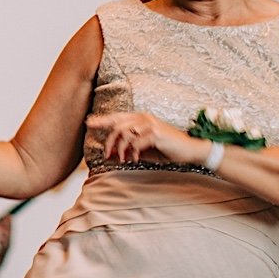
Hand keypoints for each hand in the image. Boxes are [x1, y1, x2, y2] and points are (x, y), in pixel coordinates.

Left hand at [85, 112, 201, 164]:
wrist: (190, 150)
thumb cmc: (166, 149)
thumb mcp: (144, 150)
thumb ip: (128, 150)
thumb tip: (110, 155)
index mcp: (140, 118)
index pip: (117, 117)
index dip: (102, 120)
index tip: (88, 122)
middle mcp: (144, 118)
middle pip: (117, 126)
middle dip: (109, 142)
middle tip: (106, 155)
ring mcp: (150, 125)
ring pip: (125, 134)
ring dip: (120, 148)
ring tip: (122, 159)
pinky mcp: (156, 134)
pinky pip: (136, 142)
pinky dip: (133, 153)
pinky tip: (135, 160)